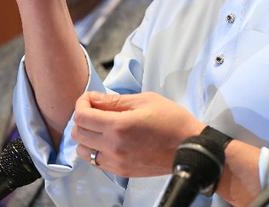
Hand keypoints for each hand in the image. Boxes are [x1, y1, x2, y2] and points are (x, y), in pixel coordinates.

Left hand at [72, 91, 205, 176]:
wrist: (190, 146)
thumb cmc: (173, 121)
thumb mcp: (146, 100)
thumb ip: (116, 101)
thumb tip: (95, 98)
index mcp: (119, 126)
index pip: (82, 116)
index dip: (82, 103)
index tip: (90, 98)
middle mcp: (113, 147)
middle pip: (78, 133)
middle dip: (82, 117)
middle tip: (95, 109)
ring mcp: (116, 162)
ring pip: (83, 151)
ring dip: (87, 136)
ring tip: (101, 126)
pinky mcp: (121, 171)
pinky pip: (96, 162)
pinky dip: (96, 150)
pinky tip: (109, 140)